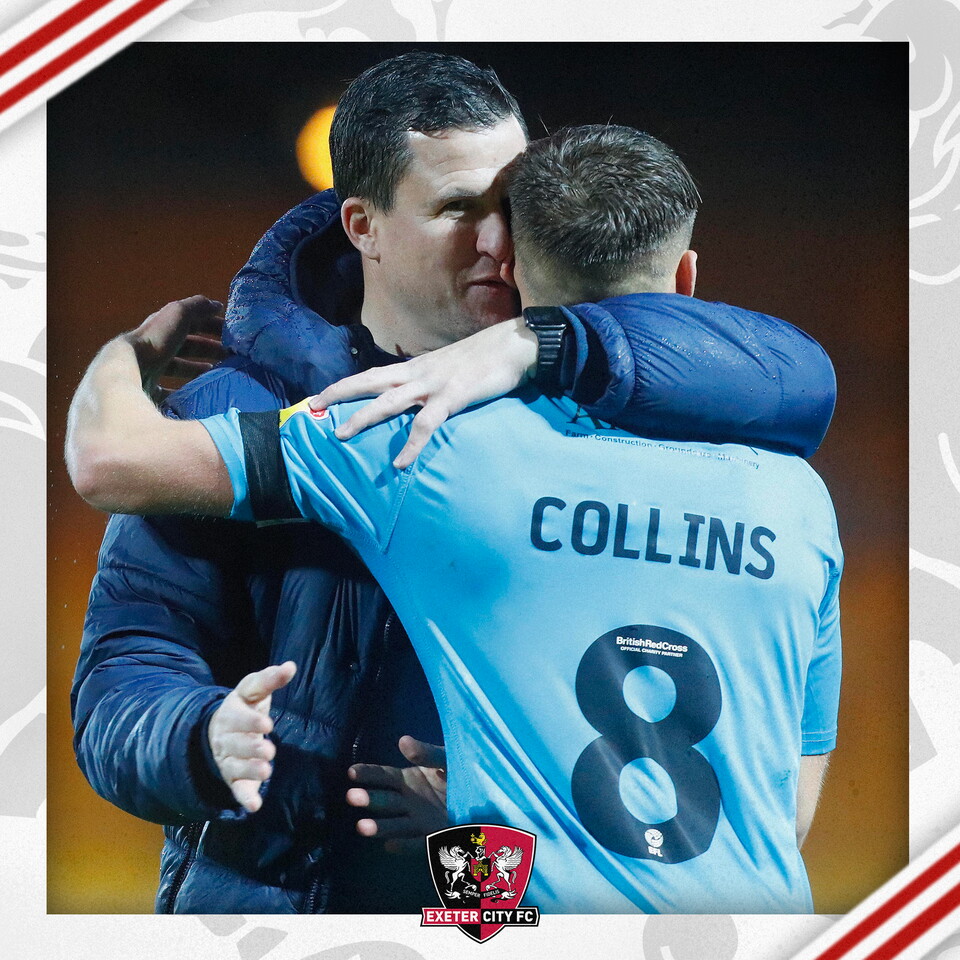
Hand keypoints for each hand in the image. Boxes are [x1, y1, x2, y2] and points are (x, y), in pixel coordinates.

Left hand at [122, 295, 226, 401]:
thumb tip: (217, 305)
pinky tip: (196, 395)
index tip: (231, 335)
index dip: (211, 326)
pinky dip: (183, 392)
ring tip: (217, 375)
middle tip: (230, 356)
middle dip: (208, 349)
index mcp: (164, 326)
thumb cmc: (157, 340)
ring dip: (198, 369)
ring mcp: (151, 368)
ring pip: (179, 367)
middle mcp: (156, 345)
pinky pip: (169, 390)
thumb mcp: (179, 315)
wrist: (129, 368)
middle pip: (186, 346)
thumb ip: (197, 307)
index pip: (191, 323)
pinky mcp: (148, 389)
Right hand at [207, 661, 296, 812]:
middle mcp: (226, 737)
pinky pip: (236, 789)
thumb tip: (290, 666)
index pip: (238, 716)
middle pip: (236, 744)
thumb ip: (270, 679)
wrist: (218, 731)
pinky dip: (244, 798)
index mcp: (231, 712)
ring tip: (267, 770)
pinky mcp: (234, 778)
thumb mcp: (254, 690)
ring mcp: (228, 759)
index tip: (266, 724)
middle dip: (251, 748)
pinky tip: (254, 806)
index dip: (250, 721)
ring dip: (250, 770)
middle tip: (268, 751)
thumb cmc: (245, 707)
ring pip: (236, 767)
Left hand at [309, 317, 537, 468]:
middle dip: (340, 394)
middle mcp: (418, 374)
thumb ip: (430, 382)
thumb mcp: (449, 368)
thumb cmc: (485, 358)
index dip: (346, 385)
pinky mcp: (453, 397)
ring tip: (341, 435)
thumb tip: (416, 397)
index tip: (321, 396)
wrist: (514, 345)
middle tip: (313, 407)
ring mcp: (434, 385)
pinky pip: (426, 424)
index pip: (372, 374)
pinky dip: (412, 445)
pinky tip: (401, 463)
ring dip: (363, 418)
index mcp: (416, 367)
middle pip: (369, 382)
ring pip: (389, 402)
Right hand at [346, 736, 447, 852]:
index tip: (351, 773)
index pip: (381, 776)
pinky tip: (389, 846)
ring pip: (395, 824)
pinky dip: (403, 845)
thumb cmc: (458, 772)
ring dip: (379, 826)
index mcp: (407, 780)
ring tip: (362, 827)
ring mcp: (418, 820)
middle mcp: (407, 801)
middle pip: (384, 801)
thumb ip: (427, 753)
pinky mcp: (432, 836)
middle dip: (368, 798)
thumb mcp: (445, 758)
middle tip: (352, 797)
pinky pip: (416, 843)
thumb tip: (402, 740)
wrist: (483, 796)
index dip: (367, 773)